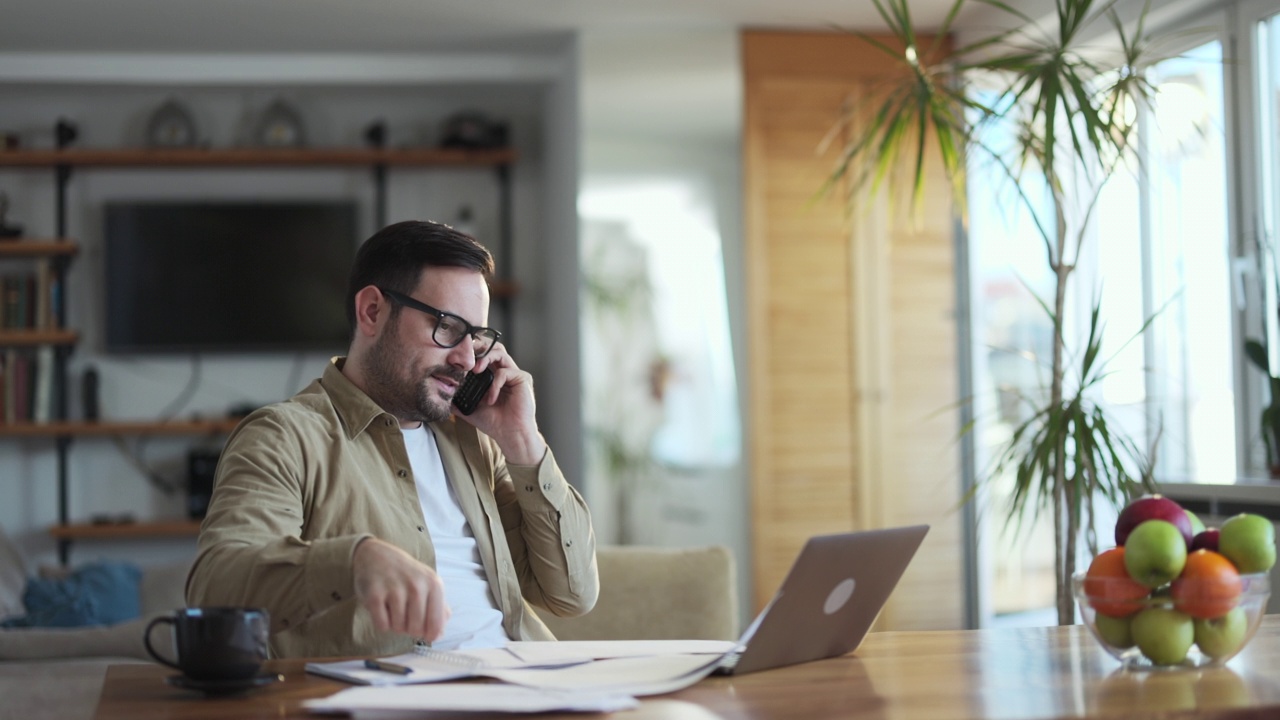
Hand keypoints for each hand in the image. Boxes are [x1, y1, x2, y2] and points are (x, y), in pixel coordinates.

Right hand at [352, 537, 449, 641]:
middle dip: (410, 630)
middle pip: (416, 629)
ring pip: (398, 628)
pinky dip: (382, 623)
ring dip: (395, 625)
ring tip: (394, 610)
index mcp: (434, 584)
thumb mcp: (428, 584)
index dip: (429, 635)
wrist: (377, 555)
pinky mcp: (375, 594)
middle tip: (405, 617)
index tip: (424, 633)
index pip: (436, 625)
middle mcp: (416, 585)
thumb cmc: (406, 575)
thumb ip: (439, 608)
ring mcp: (395, 589)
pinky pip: (382, 625)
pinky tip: (383, 610)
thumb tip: (440, 633)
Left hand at [460, 342, 546, 463]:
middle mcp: (505, 371)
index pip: (483, 354)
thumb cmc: (494, 422)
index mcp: (493, 375)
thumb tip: (440, 393)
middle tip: (466, 355)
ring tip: (475, 369)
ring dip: (485, 357)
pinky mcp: (523, 378)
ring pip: (500, 352)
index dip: (472, 352)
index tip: (458, 356)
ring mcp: (515, 374)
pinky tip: (490, 399)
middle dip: (478, 348)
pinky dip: (494, 384)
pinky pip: (504, 372)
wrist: (510, 435)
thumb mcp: (470, 408)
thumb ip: (458, 398)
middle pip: (492, 347)